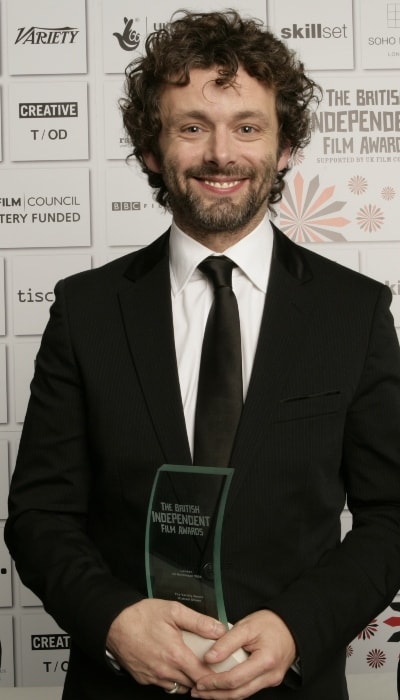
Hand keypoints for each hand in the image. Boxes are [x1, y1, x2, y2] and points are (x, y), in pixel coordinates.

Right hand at [106, 599, 226, 692]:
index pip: (204, 676)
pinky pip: (164, 685)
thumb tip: (219, 629)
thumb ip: (198, 621)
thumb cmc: (142, 615)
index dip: (215, 675)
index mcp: (176, 655)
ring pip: (179, 687)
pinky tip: (173, 665)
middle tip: (209, 664)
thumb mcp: (173, 610)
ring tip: (192, 664)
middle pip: (193, 684)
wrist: (114, 624)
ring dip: (187, 679)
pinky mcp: (144, 679)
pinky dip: (172, 679)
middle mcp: (165, 671)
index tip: (222, 669)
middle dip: (203, 677)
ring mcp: (154, 678)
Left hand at [191, 610, 296, 698]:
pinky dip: (232, 689)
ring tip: (204, 692)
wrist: (290, 626)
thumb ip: (227, 642)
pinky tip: (220, 686)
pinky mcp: (269, 681)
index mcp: (265, 661)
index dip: (214, 682)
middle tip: (197, 691)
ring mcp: (271, 681)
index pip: (235, 679)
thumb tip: (209, 657)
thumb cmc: (270, 623)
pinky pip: (248, 689)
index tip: (199, 681)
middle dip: (215, 694)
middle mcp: (270, 676)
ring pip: (243, 695)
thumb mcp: (246, 626)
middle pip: (238, 693)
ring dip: (222, 695)